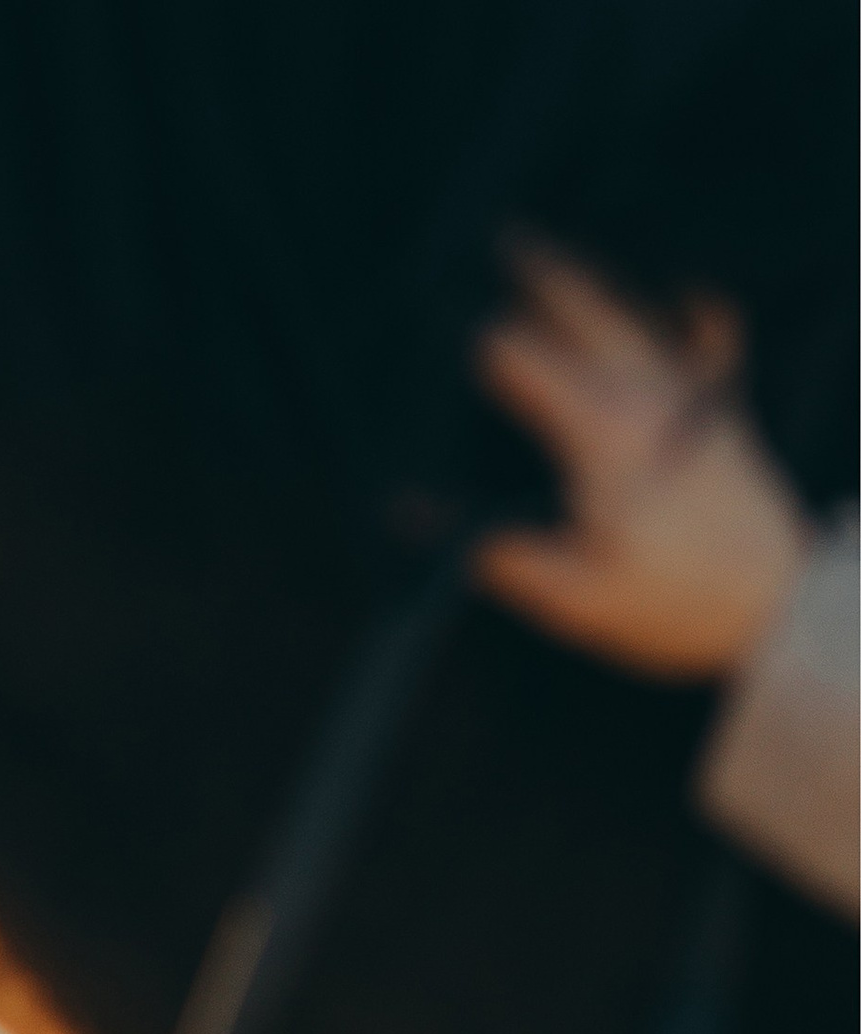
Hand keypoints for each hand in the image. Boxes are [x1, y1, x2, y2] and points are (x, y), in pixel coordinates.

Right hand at [473, 244, 809, 679]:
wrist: (782, 602)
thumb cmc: (678, 605)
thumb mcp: (581, 602)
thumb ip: (511, 559)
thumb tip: (441, 532)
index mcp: (604, 433)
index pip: (529, 363)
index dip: (488, 343)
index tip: (452, 328)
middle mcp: (650, 395)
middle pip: (586, 314)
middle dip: (542, 277)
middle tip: (504, 238)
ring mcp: (692, 396)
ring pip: (636, 318)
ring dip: (596, 287)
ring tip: (564, 262)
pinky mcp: (722, 411)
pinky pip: (708, 340)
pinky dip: (692, 313)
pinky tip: (688, 295)